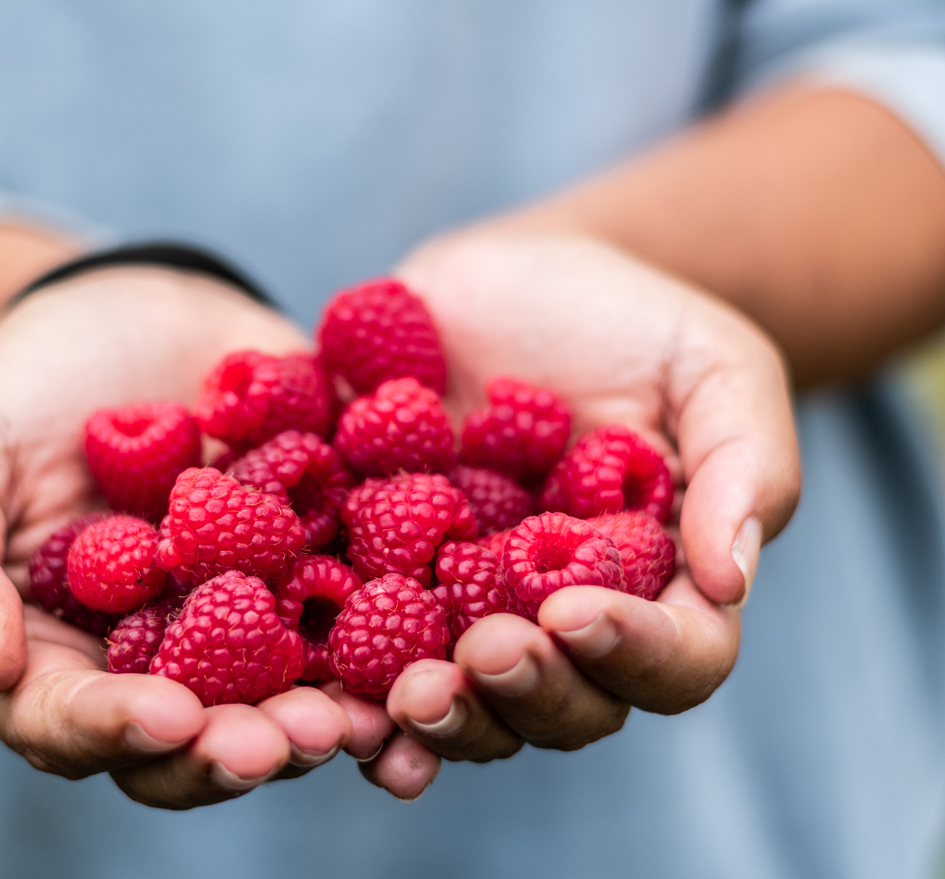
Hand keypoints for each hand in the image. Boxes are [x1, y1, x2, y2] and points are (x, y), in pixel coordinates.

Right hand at [0, 267, 359, 807]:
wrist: (126, 311)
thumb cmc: (19, 389)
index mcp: (64, 653)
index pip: (79, 722)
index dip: (121, 732)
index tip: (172, 718)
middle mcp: (162, 655)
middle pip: (199, 733)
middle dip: (246, 747)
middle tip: (296, 740)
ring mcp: (248, 614)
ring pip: (289, 692)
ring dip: (333, 715)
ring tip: (372, 717)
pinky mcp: (322, 560)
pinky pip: (365, 611)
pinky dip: (400, 638)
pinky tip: (437, 647)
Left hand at [362, 229, 799, 797]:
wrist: (508, 282)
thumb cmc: (627, 322)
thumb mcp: (711, 367)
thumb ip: (742, 464)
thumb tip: (729, 579)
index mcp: (657, 584)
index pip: (675, 659)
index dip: (636, 658)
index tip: (575, 613)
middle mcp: (564, 619)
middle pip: (567, 705)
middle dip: (529, 695)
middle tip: (487, 652)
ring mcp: (472, 610)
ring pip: (472, 704)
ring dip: (446, 718)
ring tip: (409, 696)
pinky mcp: (387, 581)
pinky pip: (370, 659)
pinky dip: (352, 694)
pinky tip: (329, 706)